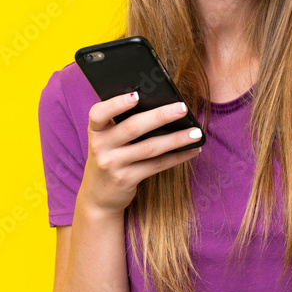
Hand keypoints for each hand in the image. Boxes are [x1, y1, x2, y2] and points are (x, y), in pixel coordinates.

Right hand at [78, 92, 202, 216]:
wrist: (98, 196)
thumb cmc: (109, 156)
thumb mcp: (107, 140)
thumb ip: (122, 123)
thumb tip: (161, 105)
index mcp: (95, 130)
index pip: (99, 113)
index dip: (116, 104)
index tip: (136, 95)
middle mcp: (100, 146)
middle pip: (133, 127)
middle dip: (160, 116)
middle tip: (182, 108)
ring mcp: (112, 165)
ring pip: (149, 148)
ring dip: (176, 139)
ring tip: (195, 132)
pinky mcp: (126, 180)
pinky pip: (156, 166)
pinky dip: (177, 157)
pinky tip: (192, 150)